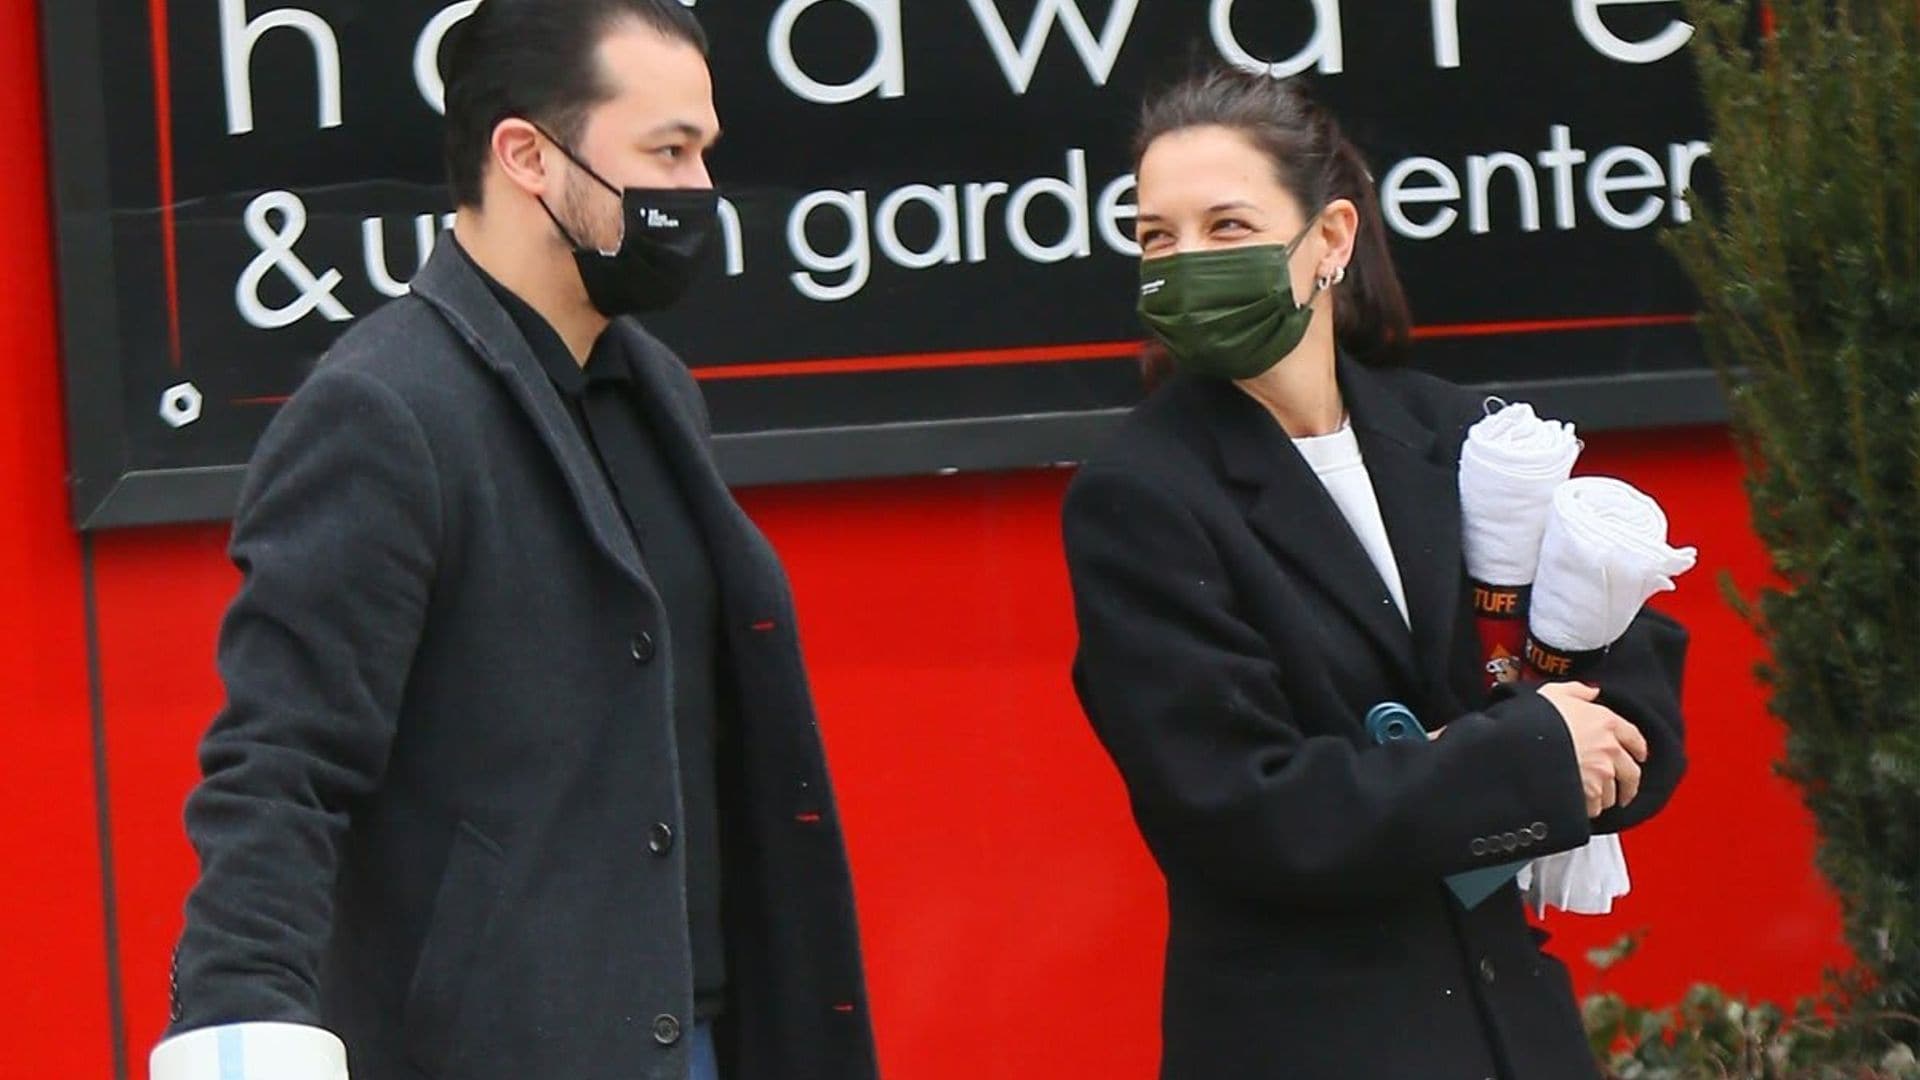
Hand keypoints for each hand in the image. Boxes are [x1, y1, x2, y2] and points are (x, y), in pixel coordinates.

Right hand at [1539, 682, 1647, 816]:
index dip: (1638, 748)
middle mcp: (1609, 749)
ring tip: (1596, 799)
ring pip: (1613, 793)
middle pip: (1632, 773)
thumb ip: (1577, 691)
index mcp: (1606, 722)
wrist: (1521, 742)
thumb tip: (1590, 691)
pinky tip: (1581, 805)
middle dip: (1630, 785)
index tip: (1639, 755)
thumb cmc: (1536, 717)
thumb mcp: (1555, 693)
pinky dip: (1589, 808)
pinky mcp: (1588, 792)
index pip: (1635, 738)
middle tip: (1626, 790)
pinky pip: (1595, 806)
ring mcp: (1601, 772)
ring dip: (1606, 797)